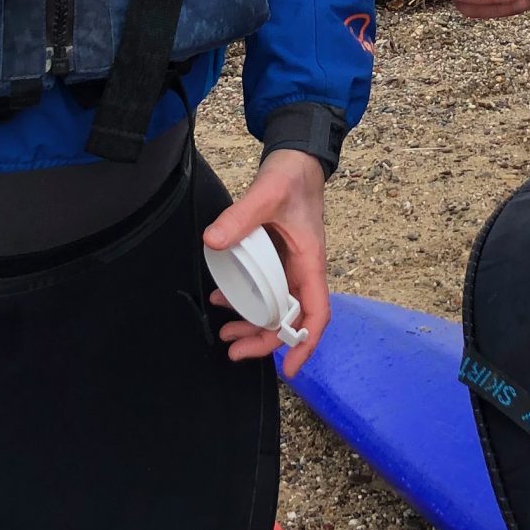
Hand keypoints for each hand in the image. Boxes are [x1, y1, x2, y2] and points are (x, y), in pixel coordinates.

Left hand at [204, 150, 328, 377]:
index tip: (288, 368)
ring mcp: (288, 265)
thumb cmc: (292, 178)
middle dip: (264, 339)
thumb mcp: (267, 194)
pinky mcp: (275, 257)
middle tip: (234, 350)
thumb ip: (241, 216)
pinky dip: (244, 299)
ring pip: (274, 307)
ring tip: (225, 333)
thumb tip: (213, 241)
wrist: (296, 160)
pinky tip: (222, 299)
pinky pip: (263, 287)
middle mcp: (301, 270)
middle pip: (290, 318)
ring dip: (252, 323)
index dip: (305, 343)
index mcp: (309, 262)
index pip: (315, 313)